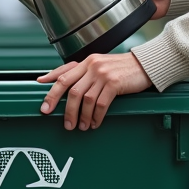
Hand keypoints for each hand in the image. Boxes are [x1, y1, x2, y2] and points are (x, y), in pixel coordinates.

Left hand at [37, 52, 152, 129]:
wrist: (144, 65)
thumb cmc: (122, 68)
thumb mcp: (100, 66)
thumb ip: (82, 73)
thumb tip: (61, 85)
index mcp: (86, 61)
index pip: (63, 74)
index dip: (50, 89)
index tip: (44, 104)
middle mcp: (92, 66)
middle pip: (71, 89)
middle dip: (65, 109)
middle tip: (65, 123)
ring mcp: (102, 74)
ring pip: (85, 99)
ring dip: (81, 116)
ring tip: (81, 126)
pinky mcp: (114, 83)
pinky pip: (100, 104)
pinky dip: (96, 117)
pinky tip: (95, 123)